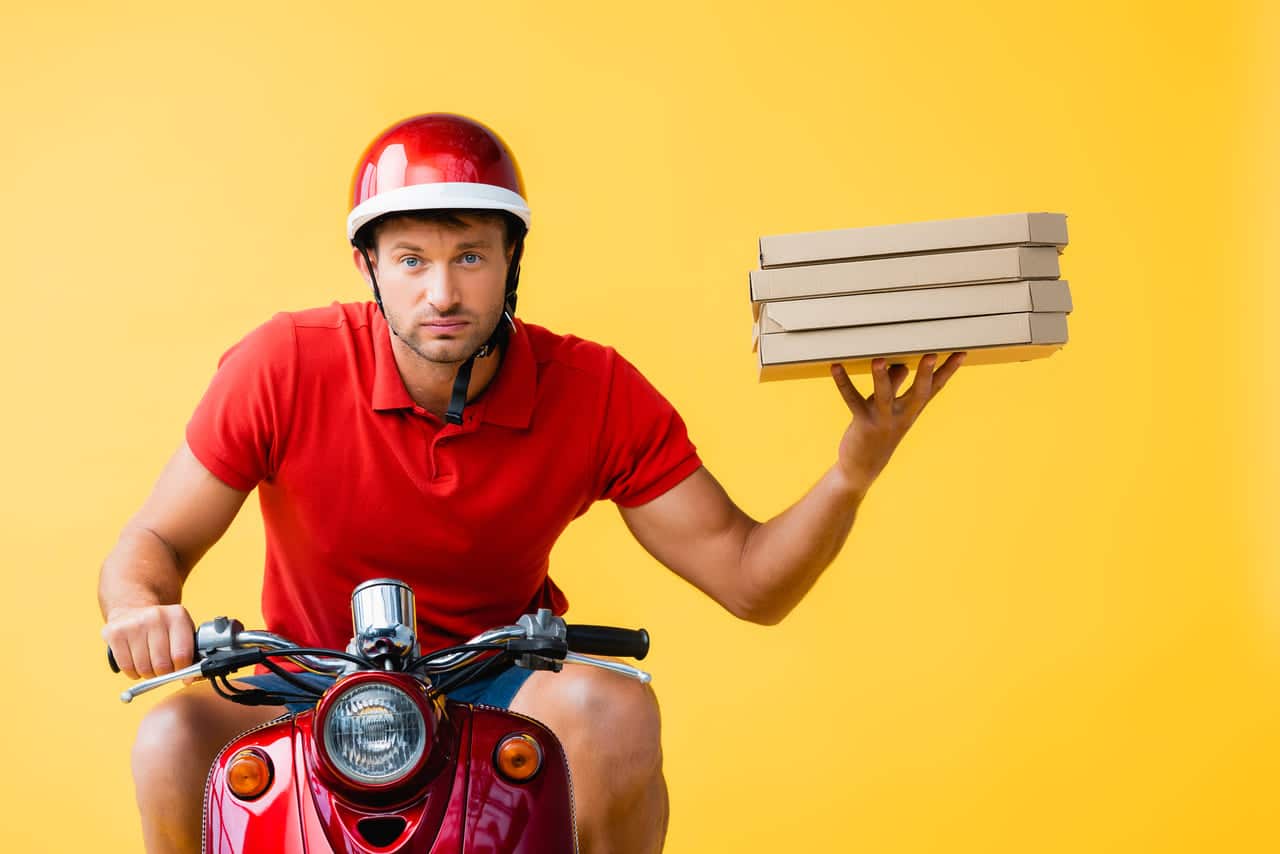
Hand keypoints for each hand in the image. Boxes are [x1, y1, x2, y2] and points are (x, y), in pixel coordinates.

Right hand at [101, 604, 195, 679]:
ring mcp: (134, 624)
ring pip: (144, 669)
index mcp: (177, 616)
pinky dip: (133, 673)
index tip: (181, 672)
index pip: (182, 655)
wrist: (133, 609)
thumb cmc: (163, 628)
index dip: (182, 670)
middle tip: (164, 670)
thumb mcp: (182, 631)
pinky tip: (137, 663)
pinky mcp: (115, 633)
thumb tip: (189, 679)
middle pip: (162, 665)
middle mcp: (156, 617)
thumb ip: (190, 653)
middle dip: (164, 674)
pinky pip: (126, 667)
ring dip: (149, 674)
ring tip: (151, 665)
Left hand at [829, 352, 965, 494]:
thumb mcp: (891, 407)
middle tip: (931, 355)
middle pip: (918, 393)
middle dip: (925, 374)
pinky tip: (836, 367)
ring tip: (879, 360)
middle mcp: (902, 415)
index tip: (962, 352)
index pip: (935, 388)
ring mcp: (883, 420)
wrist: (863, 467)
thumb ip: (896, 383)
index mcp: (912, 409)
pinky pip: (852, 400)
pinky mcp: (863, 423)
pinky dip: (843, 383)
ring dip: (882, 378)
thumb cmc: (878, 431)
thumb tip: (902, 364)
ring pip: (884, 396)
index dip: (948, 371)